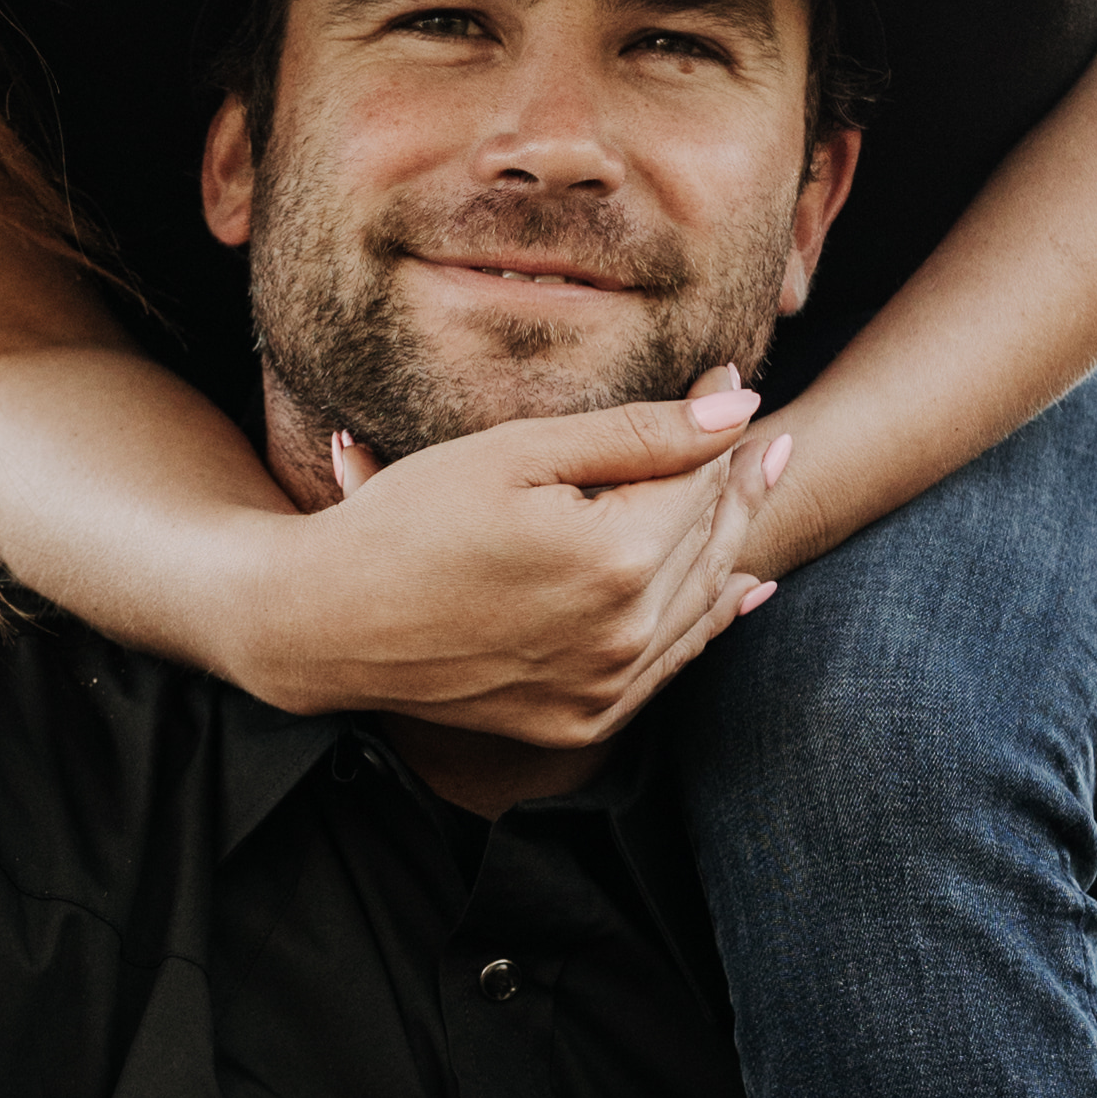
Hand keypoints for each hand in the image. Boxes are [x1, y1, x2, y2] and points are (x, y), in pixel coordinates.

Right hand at [227, 380, 788, 742]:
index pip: (698, 480)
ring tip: (762, 488)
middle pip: (710, 542)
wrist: (324, 625)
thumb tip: (741, 404)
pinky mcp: (584, 722)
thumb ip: (639, 433)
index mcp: (615, 560)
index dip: (716, 426)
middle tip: (772, 437)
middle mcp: (625, 635)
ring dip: (733, 544)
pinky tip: (738, 589)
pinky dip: (708, 620)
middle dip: (739, 483)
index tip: (730, 375)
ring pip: (702, 603)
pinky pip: (671, 665)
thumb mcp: (518, 453)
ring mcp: (606, 689)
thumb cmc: (409, 522)